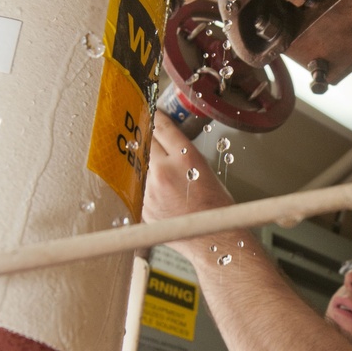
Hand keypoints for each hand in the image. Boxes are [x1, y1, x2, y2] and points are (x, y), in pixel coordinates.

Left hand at [144, 110, 232, 229]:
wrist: (213, 237)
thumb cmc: (215, 206)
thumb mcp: (205, 168)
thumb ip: (181, 152)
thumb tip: (162, 140)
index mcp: (186, 158)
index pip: (162, 126)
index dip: (155, 116)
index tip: (152, 112)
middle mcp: (164, 171)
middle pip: (145, 141)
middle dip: (146, 135)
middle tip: (145, 131)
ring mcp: (150, 190)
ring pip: (137, 163)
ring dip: (142, 160)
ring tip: (151, 165)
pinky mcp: (142, 206)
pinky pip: (136, 186)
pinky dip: (141, 184)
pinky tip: (153, 187)